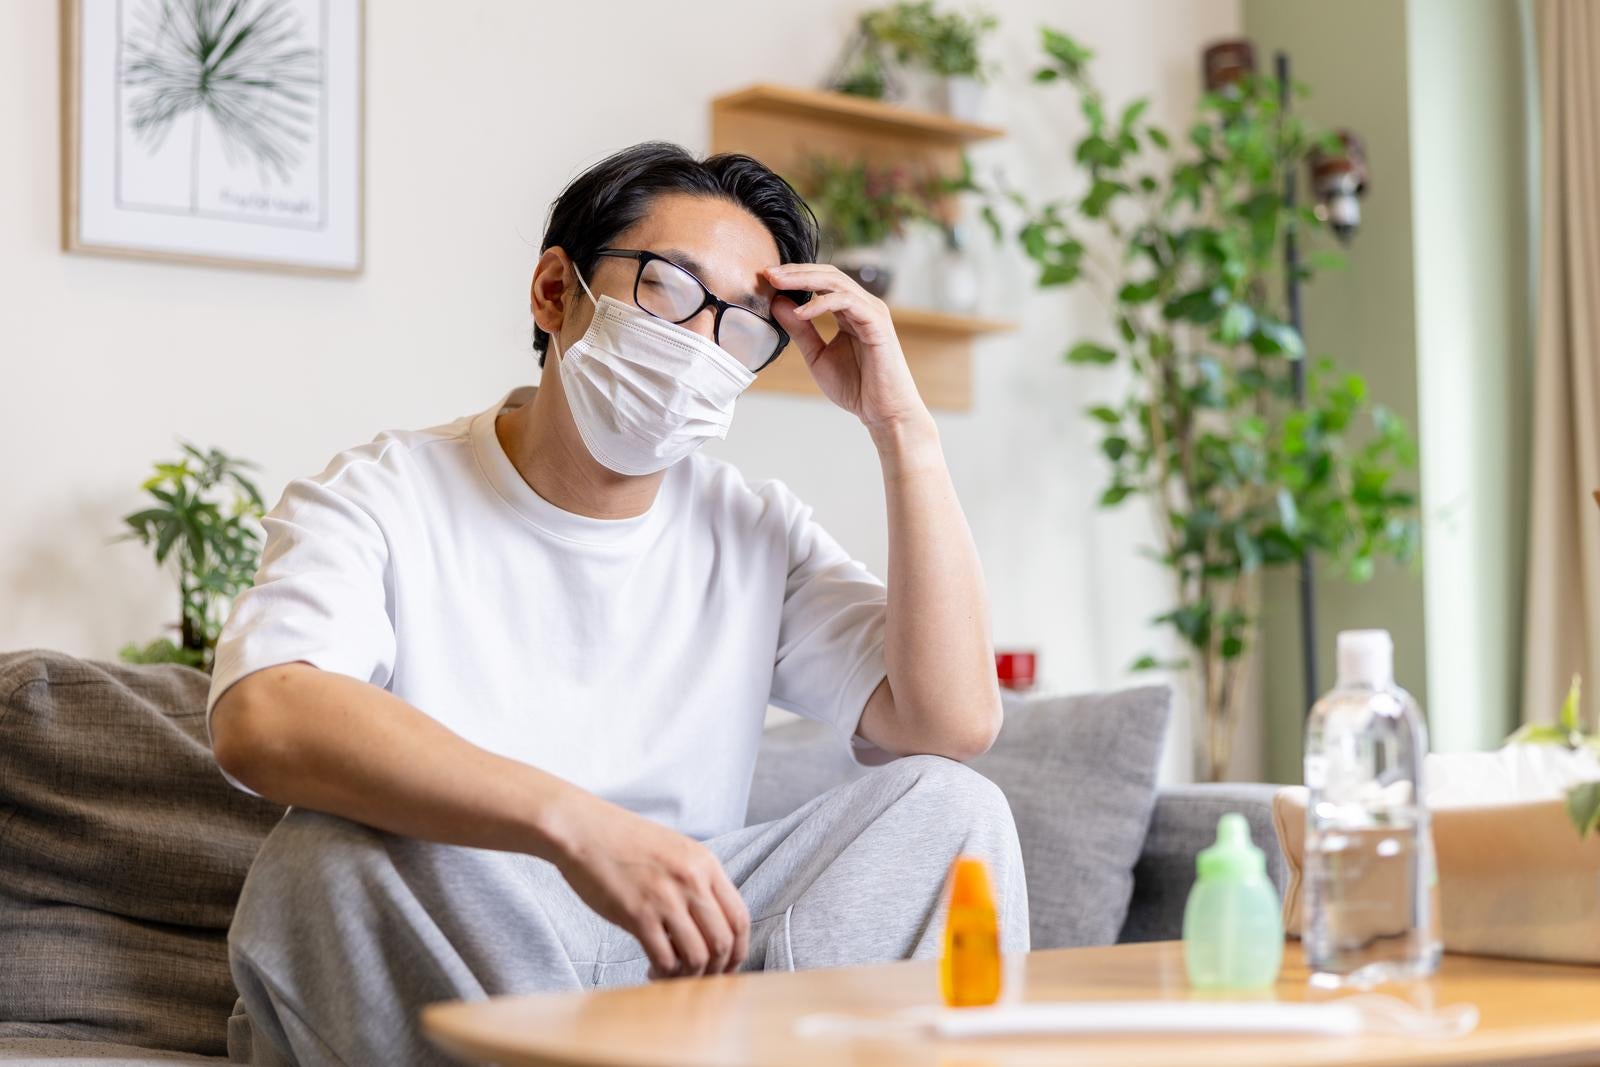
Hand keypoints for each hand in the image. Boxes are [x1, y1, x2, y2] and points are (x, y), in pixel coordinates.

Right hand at [550, 793, 748, 978]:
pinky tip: (653, 971)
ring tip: (673, 975)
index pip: (740, 918)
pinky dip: (663, 974)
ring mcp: (665, 898)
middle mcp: (692, 880)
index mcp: (705, 863)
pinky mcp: (637, 914)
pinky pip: (664, 959)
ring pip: (697, 956)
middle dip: (717, 970)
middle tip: (701, 978)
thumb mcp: (675, 850)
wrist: (583, 830)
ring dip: (689, 976)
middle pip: (723, 942)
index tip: (727, 965)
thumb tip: (711, 923)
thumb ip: (697, 881)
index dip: (739, 950)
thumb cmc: (624, 841)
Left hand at [765, 263, 928, 431]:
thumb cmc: (856, 387)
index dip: (794, 276)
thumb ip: (799, 330)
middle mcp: (863, 305)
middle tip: (768, 274)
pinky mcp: (878, 322)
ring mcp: (872, 311)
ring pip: (837, 282)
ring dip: (804, 280)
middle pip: (828, 274)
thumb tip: (777, 303)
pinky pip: (847, 302)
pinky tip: (800, 313)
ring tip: (778, 284)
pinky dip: (821, 304)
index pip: (821, 281)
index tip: (766, 279)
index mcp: (850, 311)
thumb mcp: (817, 355)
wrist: (883, 412)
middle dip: (796, 272)